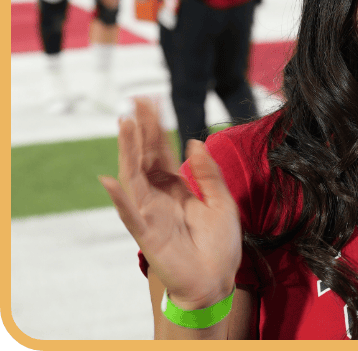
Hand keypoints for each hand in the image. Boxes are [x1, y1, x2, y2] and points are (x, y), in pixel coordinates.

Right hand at [99, 98, 241, 308]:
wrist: (216, 281)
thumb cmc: (219, 245)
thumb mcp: (221, 202)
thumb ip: (207, 173)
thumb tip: (194, 141)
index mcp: (177, 188)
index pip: (162, 152)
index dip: (157, 127)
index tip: (151, 102)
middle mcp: (159, 197)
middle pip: (146, 157)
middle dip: (141, 129)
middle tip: (136, 101)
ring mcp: (150, 213)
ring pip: (135, 177)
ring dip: (128, 151)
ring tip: (125, 125)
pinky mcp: (148, 234)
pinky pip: (130, 215)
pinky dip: (120, 200)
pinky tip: (110, 181)